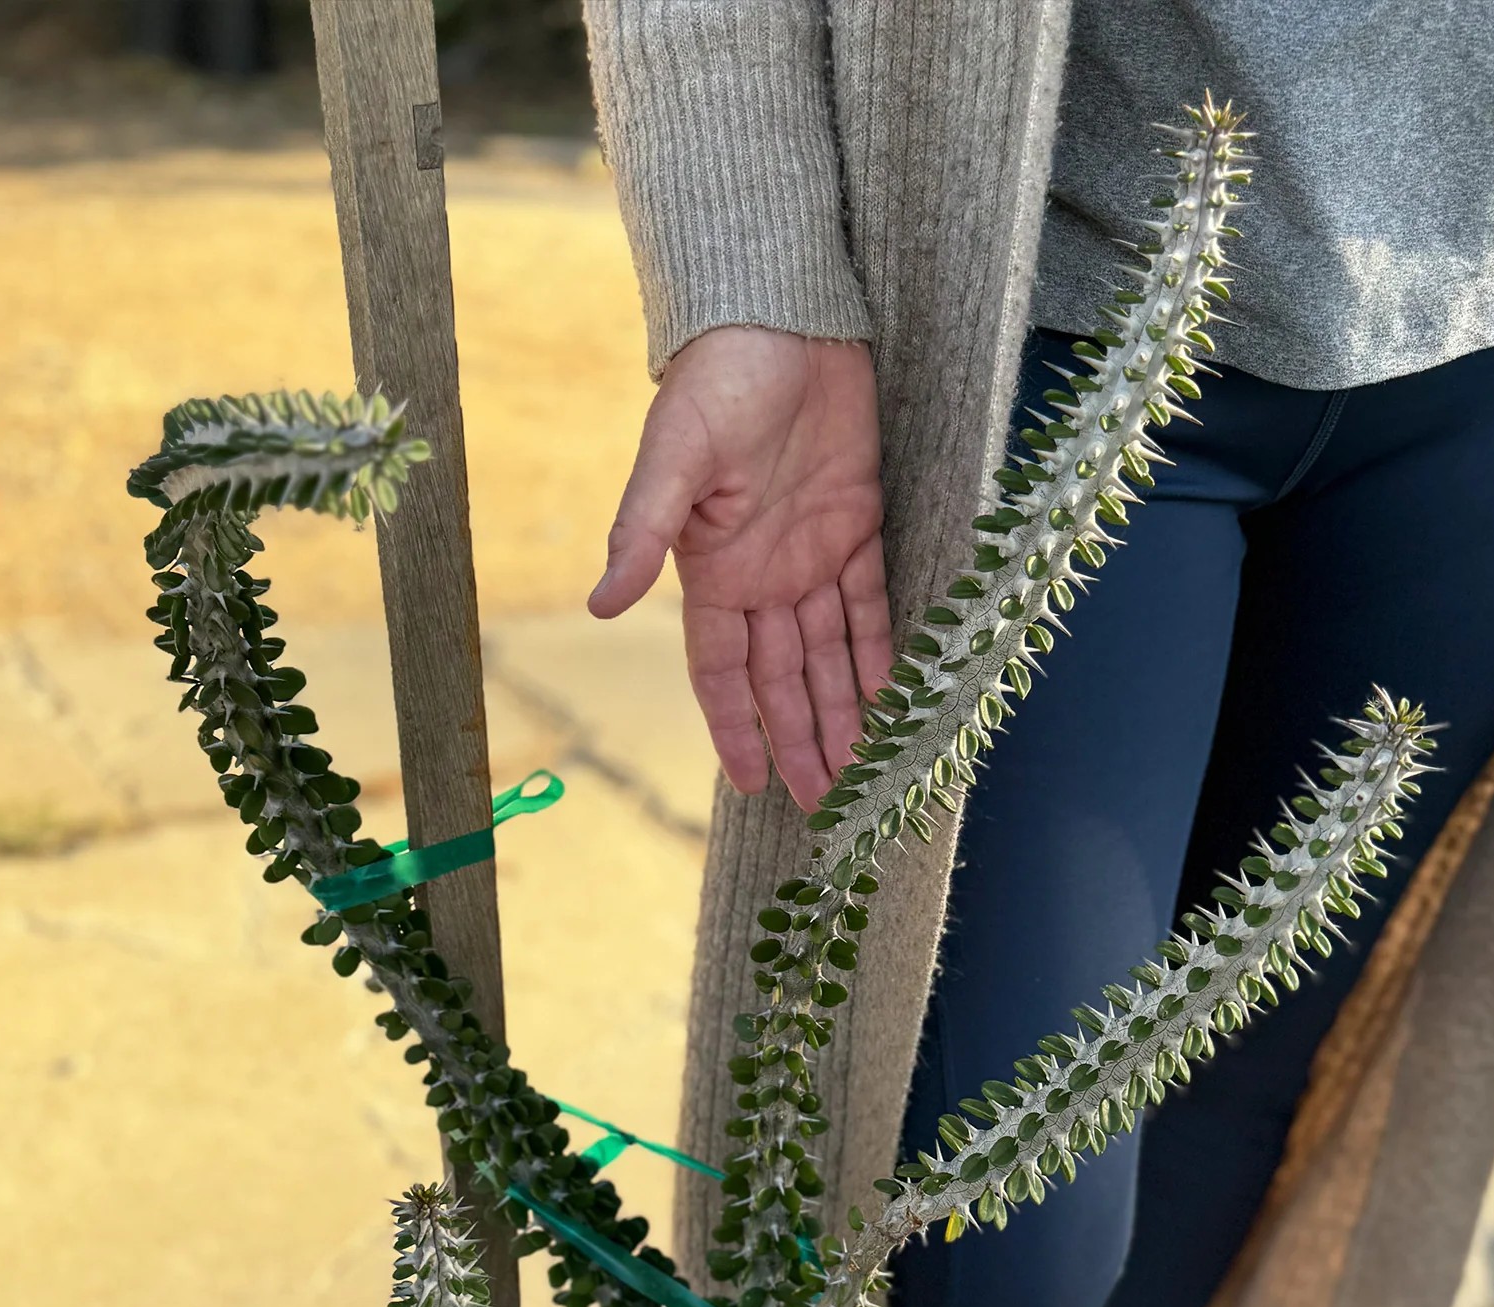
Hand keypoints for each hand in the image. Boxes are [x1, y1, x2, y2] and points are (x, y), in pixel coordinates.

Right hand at [588, 327, 891, 811]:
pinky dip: (883, 654)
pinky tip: (895, 701)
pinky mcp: (857, 526)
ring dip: (844, 713)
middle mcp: (762, 576)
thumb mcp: (674, 457)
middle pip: (784, 679)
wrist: (781, 315)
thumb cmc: (714, 379)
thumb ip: (641, 532)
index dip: (735, 727)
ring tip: (863, 774)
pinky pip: (871, 608)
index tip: (754, 783)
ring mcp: (810, 555)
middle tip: (826, 805)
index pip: (722, 671)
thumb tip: (598, 605)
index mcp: (712, 571)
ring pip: (829, 656)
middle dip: (804, 740)